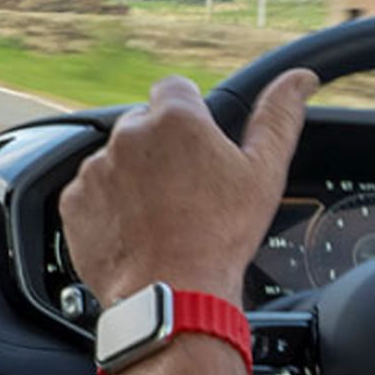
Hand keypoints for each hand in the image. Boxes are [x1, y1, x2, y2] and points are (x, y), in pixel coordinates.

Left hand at [60, 72, 319, 305]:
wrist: (173, 294)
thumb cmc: (221, 237)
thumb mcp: (264, 173)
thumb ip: (279, 116)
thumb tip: (300, 79)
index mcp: (176, 119)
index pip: (176, 90)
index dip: (190, 118)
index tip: (198, 147)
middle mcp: (129, 135)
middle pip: (144, 125)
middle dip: (161, 149)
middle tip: (185, 190)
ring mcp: (96, 168)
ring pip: (116, 159)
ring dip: (133, 177)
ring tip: (160, 215)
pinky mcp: (75, 201)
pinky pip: (91, 193)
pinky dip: (108, 206)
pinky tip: (134, 229)